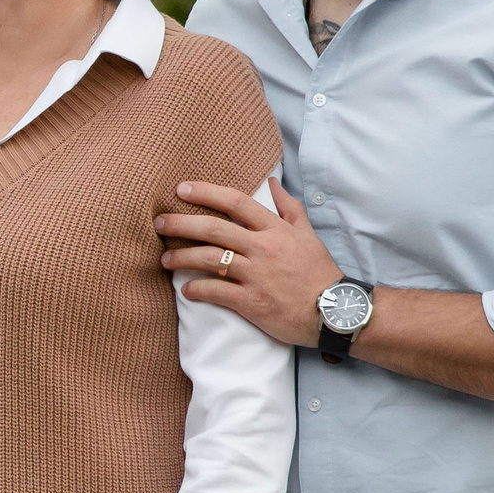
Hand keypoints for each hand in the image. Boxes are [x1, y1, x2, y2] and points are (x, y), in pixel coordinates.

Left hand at [156, 177, 338, 346]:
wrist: (334, 310)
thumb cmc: (318, 271)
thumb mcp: (307, 233)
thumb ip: (288, 207)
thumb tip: (272, 181)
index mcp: (274, 230)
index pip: (235, 202)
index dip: (206, 192)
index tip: (181, 189)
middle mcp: (263, 248)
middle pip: (213, 229)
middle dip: (181, 223)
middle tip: (159, 222)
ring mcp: (256, 275)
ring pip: (209, 260)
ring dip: (181, 257)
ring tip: (165, 259)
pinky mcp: (251, 302)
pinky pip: (215, 292)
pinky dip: (195, 289)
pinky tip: (185, 289)